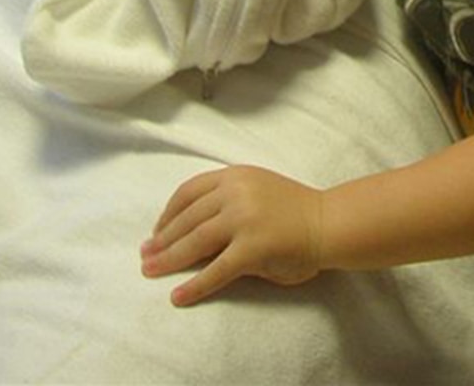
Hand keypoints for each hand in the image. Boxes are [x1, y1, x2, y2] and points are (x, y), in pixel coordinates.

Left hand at [140, 166, 322, 304]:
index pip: (189, 191)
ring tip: (151, 272)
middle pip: (187, 218)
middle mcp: (235, 193)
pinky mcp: (252, 248)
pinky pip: (215, 270)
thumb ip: (226, 202)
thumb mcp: (256, 190)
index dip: (168, 213)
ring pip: (195, 241)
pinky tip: (179, 296)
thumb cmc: (294, 208)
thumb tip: (189, 229)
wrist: (328, 222)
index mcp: (235, 176)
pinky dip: (194, 285)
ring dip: (169, 259)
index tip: (156, 230)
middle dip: (162, 239)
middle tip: (145, 256)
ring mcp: (244, 219)